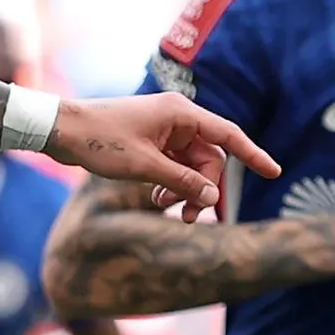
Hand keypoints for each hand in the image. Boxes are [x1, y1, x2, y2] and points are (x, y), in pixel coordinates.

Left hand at [46, 87, 281, 214]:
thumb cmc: (101, 140)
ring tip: (168, 210)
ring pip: (190, 164)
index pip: (228, 136)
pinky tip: (158, 200)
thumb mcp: (145, 167)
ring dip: (185, 189)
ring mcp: (163, 129)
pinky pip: (173, 164)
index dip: (252, 155)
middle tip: (191, 220)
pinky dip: (171, 183)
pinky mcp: (151, 140)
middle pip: (208, 158)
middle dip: (204, 188)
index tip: (273, 173)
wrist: (61, 129)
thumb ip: (182, 181)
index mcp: (181, 114)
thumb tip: (213, 199)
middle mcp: (177, 118)